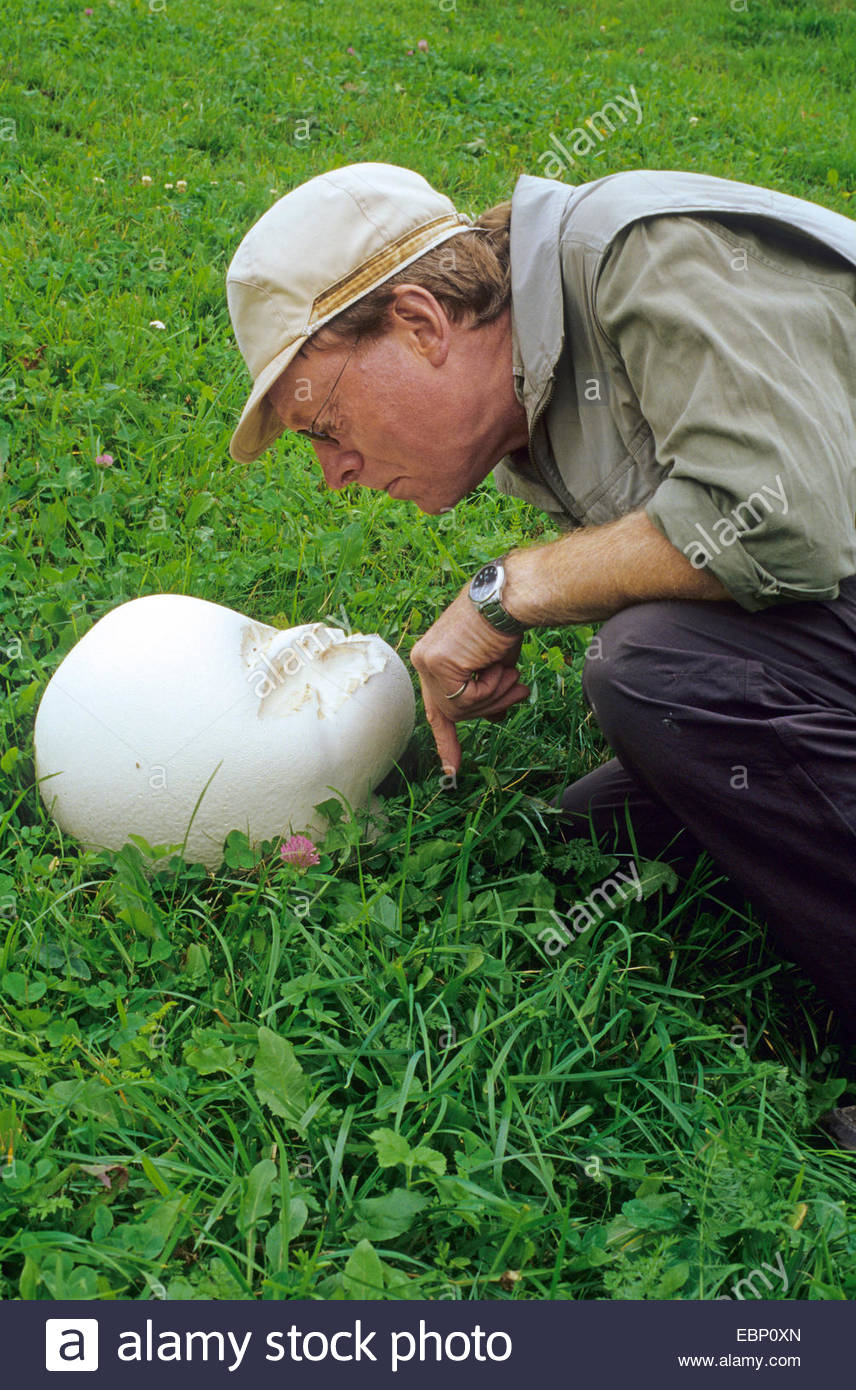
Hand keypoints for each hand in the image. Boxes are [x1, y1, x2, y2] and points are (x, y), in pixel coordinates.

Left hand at [409, 585, 529, 776]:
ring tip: (510, 671)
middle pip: (454, 713)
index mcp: (432, 661)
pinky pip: (466, 700)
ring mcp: (426, 662)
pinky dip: (490, 688)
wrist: (510, 599)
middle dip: (490, 706)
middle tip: (518, 688)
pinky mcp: (436, 663)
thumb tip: (494, 718)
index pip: (435, 709)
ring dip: (494, 695)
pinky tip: (498, 665)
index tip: (451, 770)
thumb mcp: (494, 667)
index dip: (446, 740)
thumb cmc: (506, 626)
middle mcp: (422, 661)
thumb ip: (486, 692)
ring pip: (461, 710)